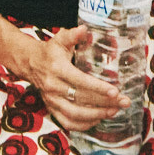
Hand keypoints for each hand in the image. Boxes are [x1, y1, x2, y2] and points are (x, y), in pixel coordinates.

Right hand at [2, 25, 123, 132]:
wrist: (30, 64)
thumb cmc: (50, 51)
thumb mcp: (60, 40)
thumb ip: (72, 35)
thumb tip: (84, 29)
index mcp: (57, 68)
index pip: (79, 81)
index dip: (98, 87)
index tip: (115, 91)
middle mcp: (53, 86)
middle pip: (81, 99)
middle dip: (105, 102)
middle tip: (124, 102)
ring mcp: (51, 100)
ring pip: (75, 114)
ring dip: (97, 115)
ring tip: (115, 111)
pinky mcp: (52, 109)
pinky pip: (68, 122)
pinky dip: (84, 125)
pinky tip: (98, 119)